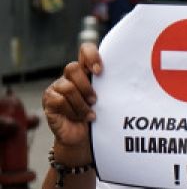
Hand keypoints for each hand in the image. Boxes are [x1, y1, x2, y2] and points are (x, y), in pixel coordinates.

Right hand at [42, 43, 101, 162]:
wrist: (85, 138)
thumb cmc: (100, 116)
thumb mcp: (109, 98)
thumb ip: (113, 85)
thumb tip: (136, 75)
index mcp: (86, 71)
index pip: (85, 50)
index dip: (91, 55)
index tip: (99, 71)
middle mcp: (69, 77)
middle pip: (72, 67)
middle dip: (86, 87)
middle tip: (95, 100)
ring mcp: (56, 88)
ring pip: (67, 87)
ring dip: (82, 104)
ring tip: (91, 114)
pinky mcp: (49, 101)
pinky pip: (59, 101)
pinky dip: (73, 111)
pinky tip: (80, 118)